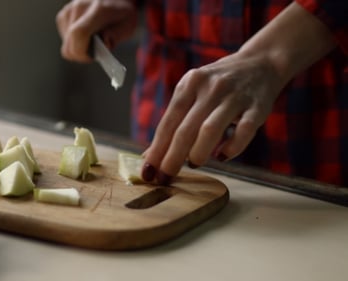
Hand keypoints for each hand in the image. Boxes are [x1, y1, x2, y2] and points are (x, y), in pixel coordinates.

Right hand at [56, 0, 137, 62]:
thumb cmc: (122, 11)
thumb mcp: (128, 25)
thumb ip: (115, 36)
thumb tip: (102, 44)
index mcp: (98, 9)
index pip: (79, 33)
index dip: (81, 52)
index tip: (91, 57)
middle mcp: (78, 8)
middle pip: (69, 45)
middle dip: (82, 54)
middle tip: (95, 52)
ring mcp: (68, 11)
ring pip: (66, 45)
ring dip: (79, 48)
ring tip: (93, 41)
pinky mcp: (63, 15)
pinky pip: (65, 39)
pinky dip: (74, 42)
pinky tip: (86, 36)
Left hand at [141, 51, 286, 184]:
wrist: (261, 63)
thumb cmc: (220, 85)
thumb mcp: (194, 93)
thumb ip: (175, 121)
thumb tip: (151, 156)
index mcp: (190, 83)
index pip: (167, 122)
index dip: (156, 150)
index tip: (147, 172)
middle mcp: (210, 88)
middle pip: (185, 129)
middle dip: (172, 158)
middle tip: (165, 177)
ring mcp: (235, 96)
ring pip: (210, 129)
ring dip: (198, 152)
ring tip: (193, 164)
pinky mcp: (258, 107)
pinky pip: (244, 132)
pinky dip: (232, 148)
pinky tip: (222, 156)